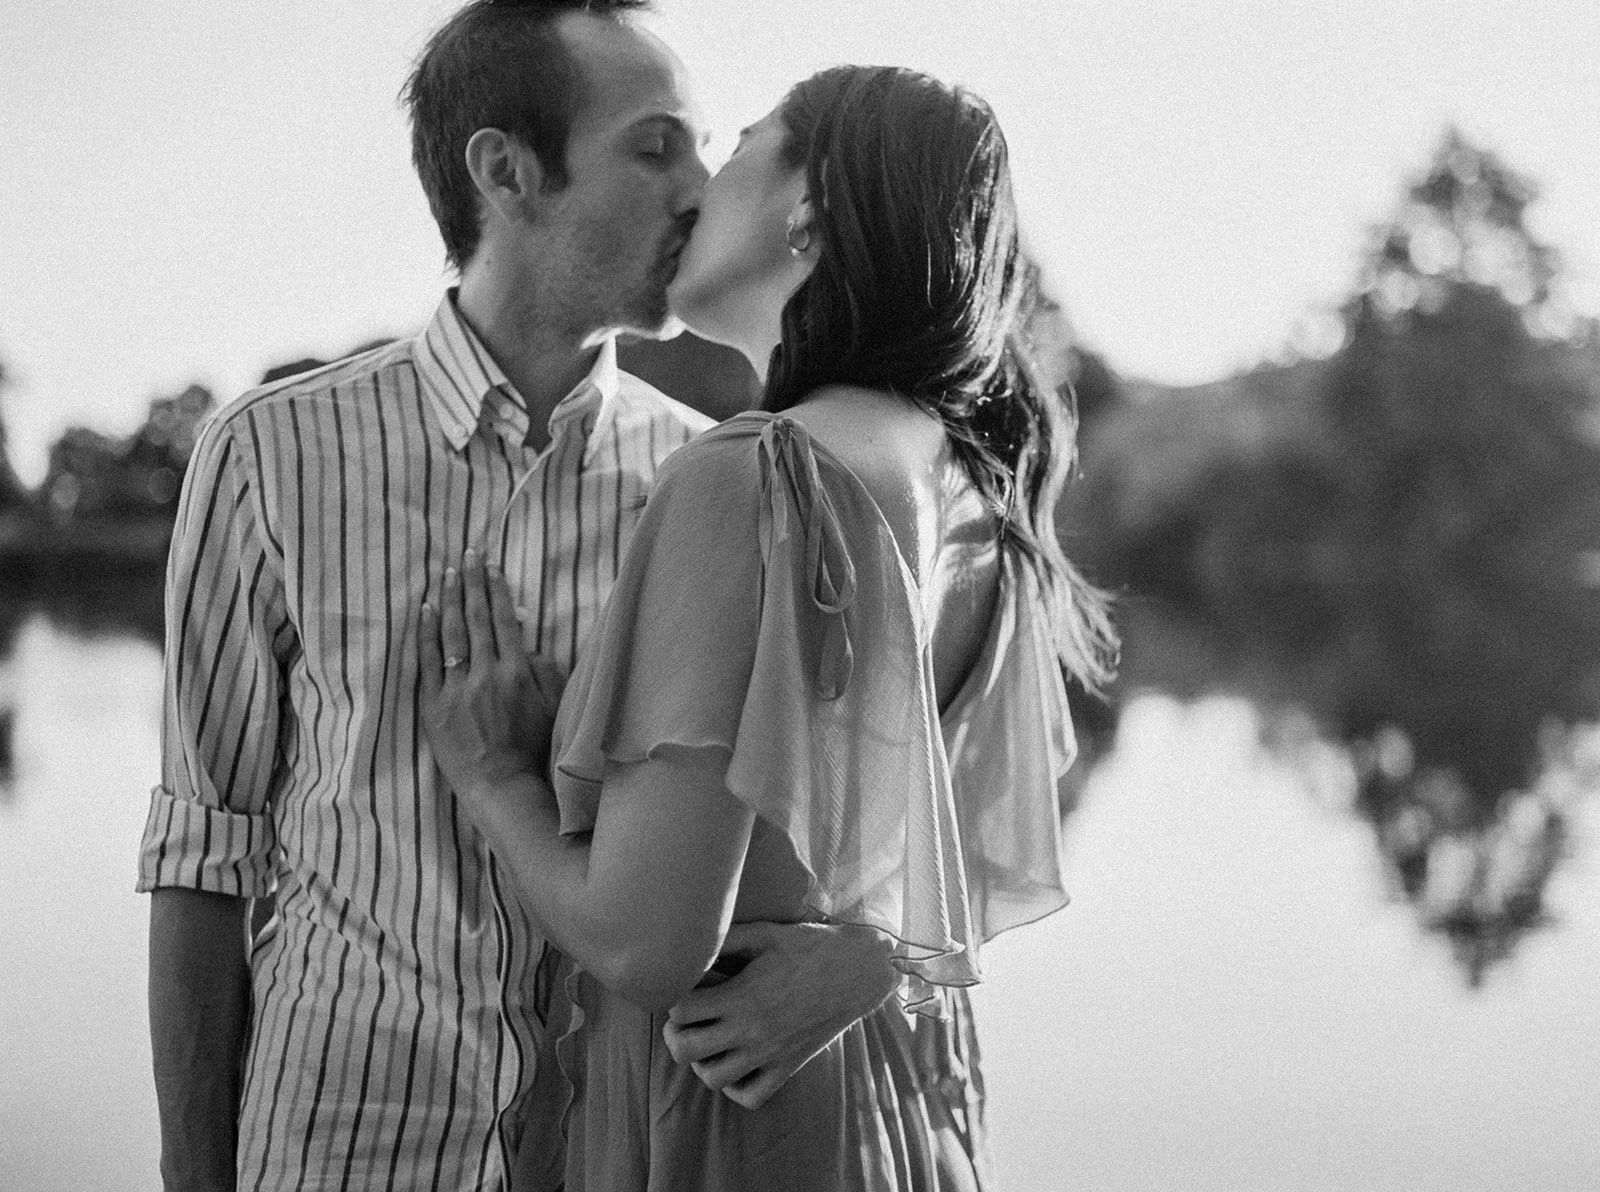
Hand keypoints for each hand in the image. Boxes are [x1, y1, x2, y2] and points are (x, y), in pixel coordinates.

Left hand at [419, 549, 565, 797]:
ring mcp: (456, 688)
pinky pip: (425, 662)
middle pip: (475, 618)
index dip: (495, 590)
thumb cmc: (531, 747)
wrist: (499, 784)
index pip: (503, 620)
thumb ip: (545, 670)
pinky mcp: (432, 704)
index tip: (489, 566)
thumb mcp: (553, 707)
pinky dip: (425, 633)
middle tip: (466, 555)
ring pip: (450, 633)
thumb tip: (529, 643)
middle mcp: (486, 674)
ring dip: (449, 599)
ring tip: (447, 573)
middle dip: (471, 583)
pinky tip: (426, 609)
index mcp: (517, 672)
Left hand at [661, 920, 897, 1108]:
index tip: (684, 990)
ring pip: (713, 1079)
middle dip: (676, 1035)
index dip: (673, 999)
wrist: (857, 970)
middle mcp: (751, 1031)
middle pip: (685, 1051)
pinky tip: (736, 1063)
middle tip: (685, 1020)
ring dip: (702, 1062)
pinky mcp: (788, 1068)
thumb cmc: (809, 946)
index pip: (681, 1011)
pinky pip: (750, 1096)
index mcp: (742, 996)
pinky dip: (735, 1087)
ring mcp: (769, 1054)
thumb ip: (725, 939)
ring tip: (709, 1042)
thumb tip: (691, 943)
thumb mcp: (765, 934)